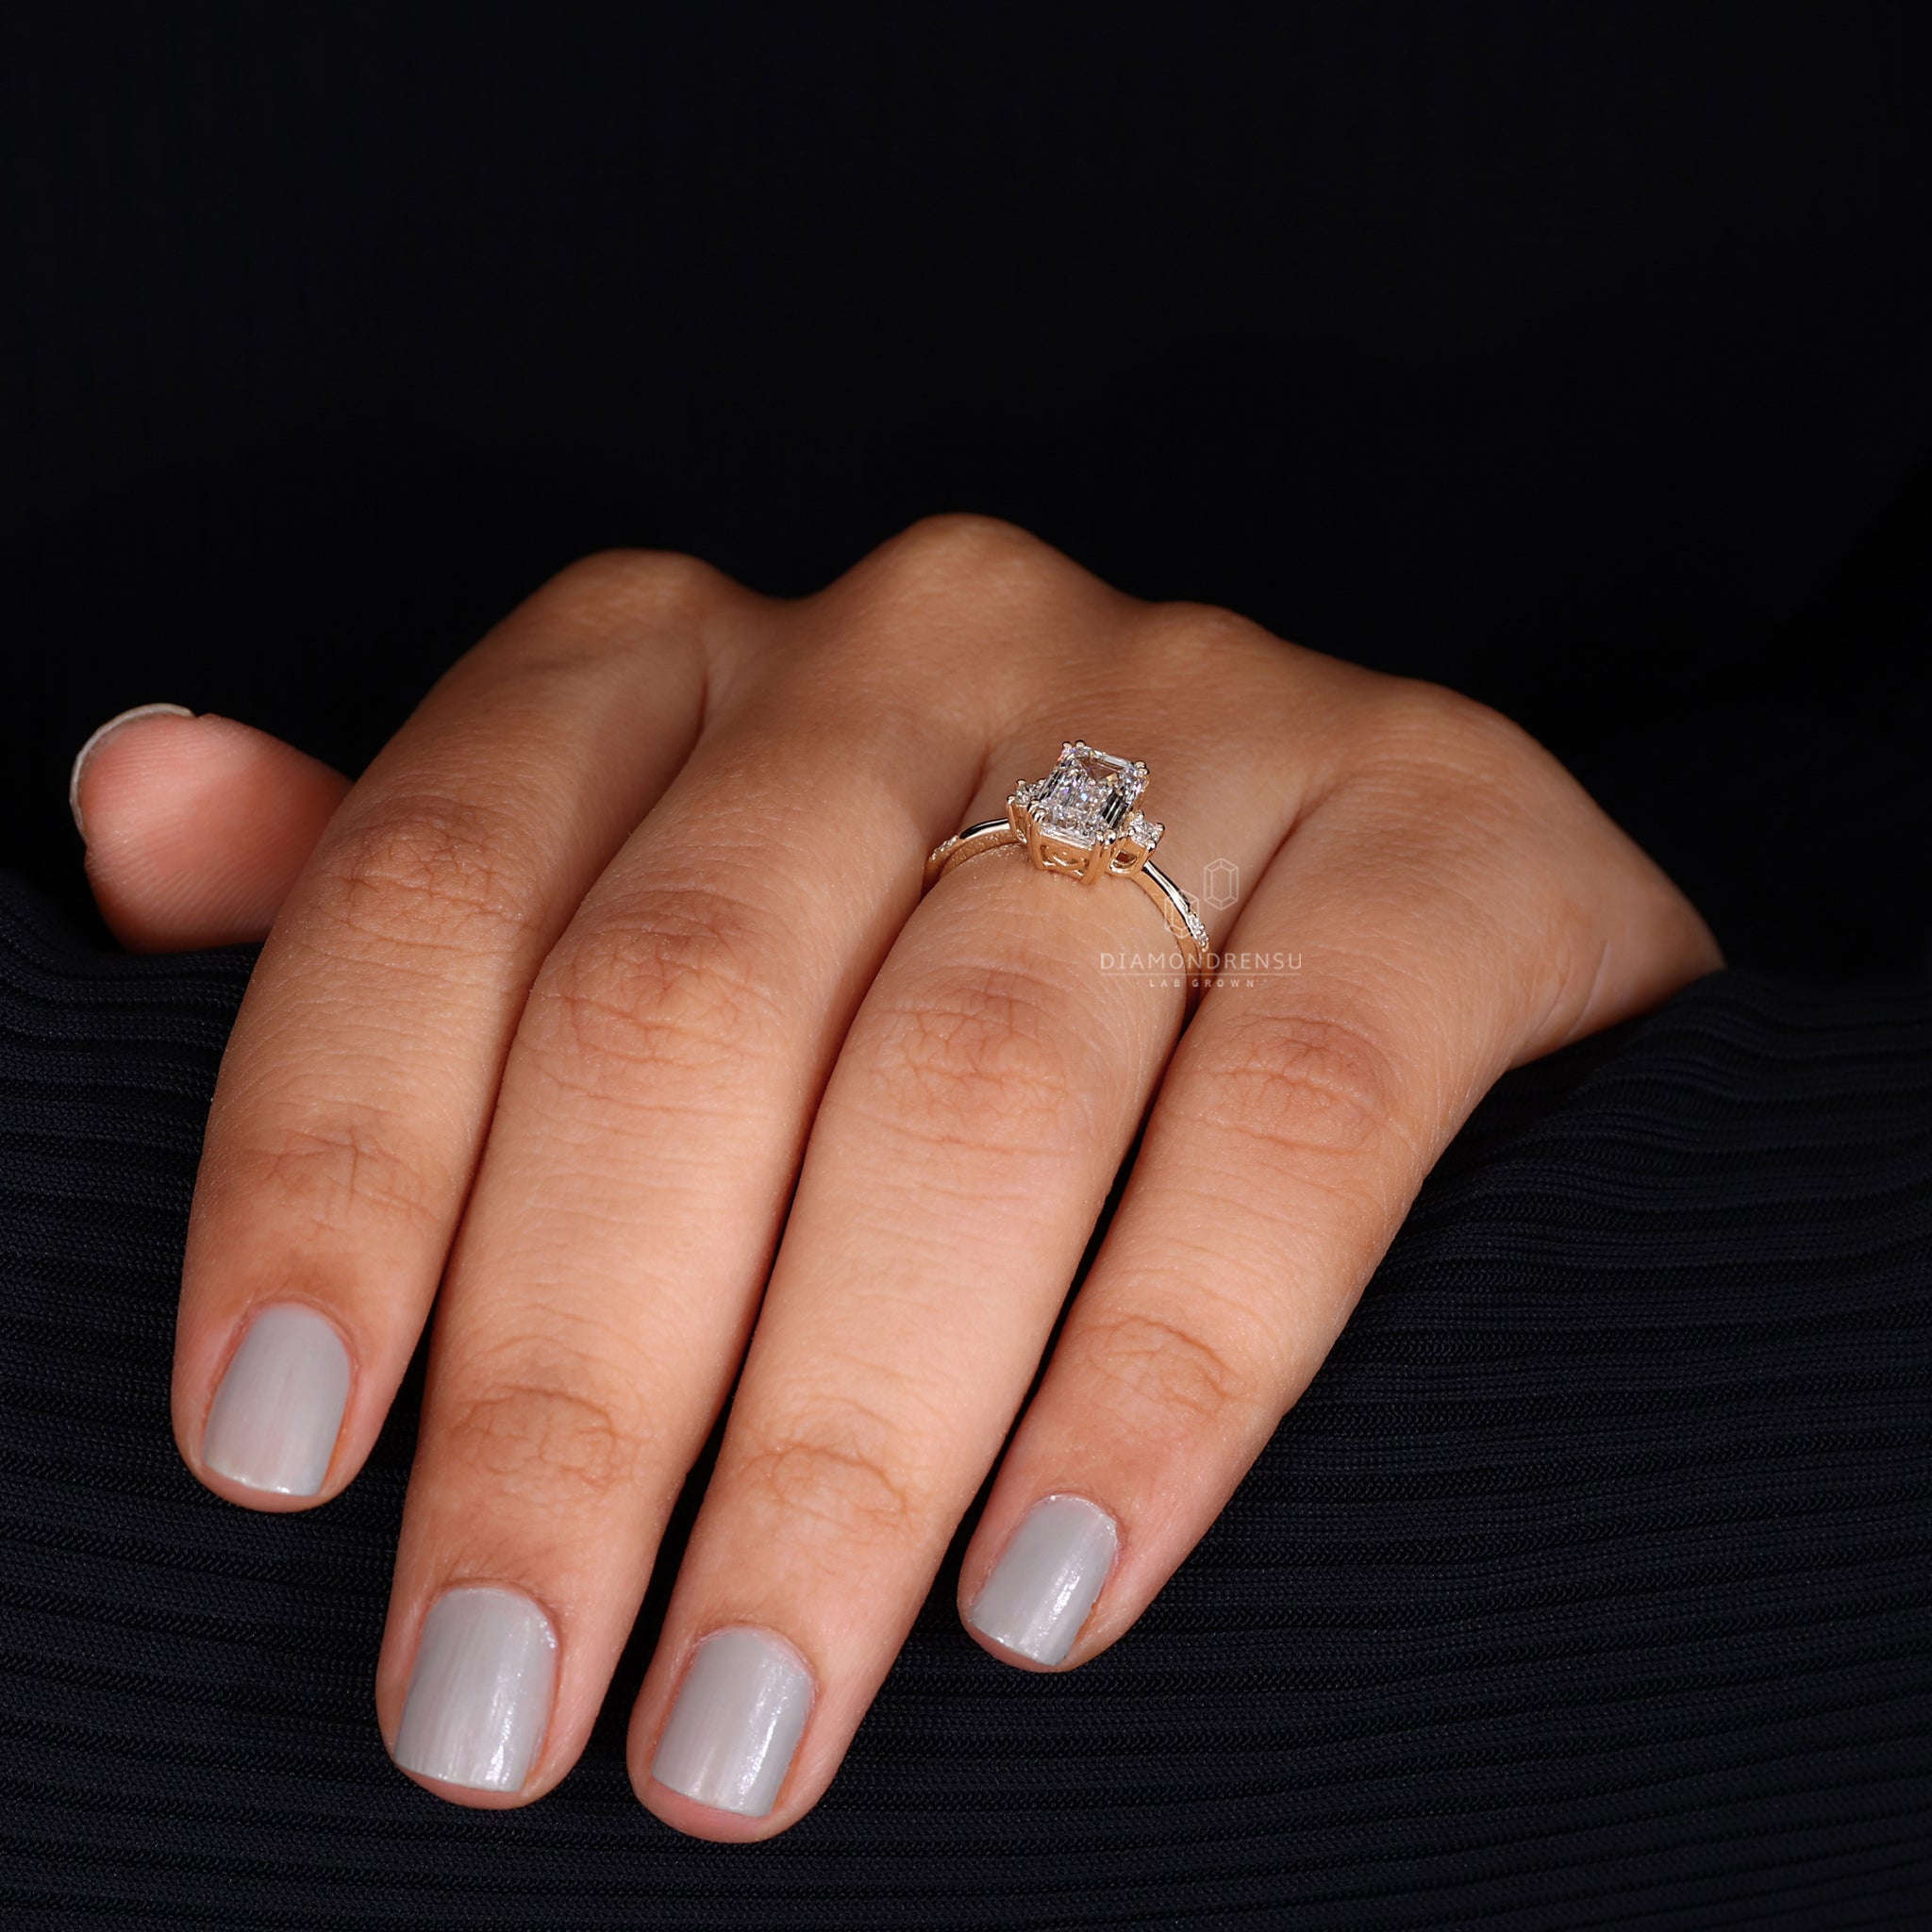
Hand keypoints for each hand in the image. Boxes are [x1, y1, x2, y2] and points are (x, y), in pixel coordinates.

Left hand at [73, 517, 1719, 1837]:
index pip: (443, 869)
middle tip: (507, 1706)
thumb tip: (136, 803)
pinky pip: (1300, 1099)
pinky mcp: (1446, 832)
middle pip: (698, 1002)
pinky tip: (1055, 1588)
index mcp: (698, 650)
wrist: (1369, 924)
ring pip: (983, 1076)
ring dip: (846, 1434)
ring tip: (747, 1714)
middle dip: (582, 1386)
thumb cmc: (933, 974)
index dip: (335, 1161)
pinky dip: (1170, 1355)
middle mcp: (937, 634)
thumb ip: (411, 906)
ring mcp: (1211, 706)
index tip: (279, 1465)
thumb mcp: (656, 917)